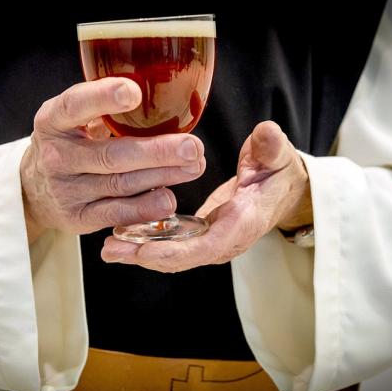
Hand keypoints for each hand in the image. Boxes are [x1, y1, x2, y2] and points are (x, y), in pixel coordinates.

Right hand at [21, 77, 205, 242]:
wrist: (36, 189)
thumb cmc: (70, 143)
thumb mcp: (74, 119)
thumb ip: (105, 108)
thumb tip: (169, 95)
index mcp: (53, 121)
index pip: (75, 106)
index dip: (103, 98)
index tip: (134, 92)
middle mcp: (56, 156)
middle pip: (111, 155)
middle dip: (157, 151)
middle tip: (192, 146)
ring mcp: (66, 190)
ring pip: (120, 184)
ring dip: (162, 176)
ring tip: (194, 166)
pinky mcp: (78, 217)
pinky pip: (116, 214)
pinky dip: (145, 208)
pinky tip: (168, 199)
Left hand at [101, 121, 311, 271]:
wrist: (283, 191)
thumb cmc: (278, 172)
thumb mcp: (278, 156)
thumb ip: (272, 147)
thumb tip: (266, 133)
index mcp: (244, 222)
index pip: (209, 246)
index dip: (176, 251)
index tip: (145, 251)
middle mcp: (226, 240)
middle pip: (183, 257)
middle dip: (146, 256)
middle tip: (111, 251)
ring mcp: (212, 242)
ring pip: (174, 255)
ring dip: (141, 253)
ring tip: (109, 248)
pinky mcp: (201, 236)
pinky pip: (173, 244)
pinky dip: (148, 242)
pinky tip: (122, 235)